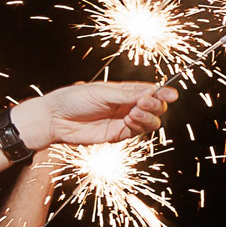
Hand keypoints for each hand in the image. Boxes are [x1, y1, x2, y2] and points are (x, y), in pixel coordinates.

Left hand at [19, 82, 176, 148]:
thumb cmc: (74, 99)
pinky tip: (129, 120)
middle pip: (155, 108)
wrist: (53, 119)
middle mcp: (127, 106)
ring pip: (150, 122)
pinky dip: (137, 127)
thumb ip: (128, 95)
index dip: (163, 93)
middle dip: (155, 106)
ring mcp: (123, 121)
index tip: (171, 95)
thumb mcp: (103, 92)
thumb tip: (153, 93)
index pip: (151, 92)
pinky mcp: (117, 135)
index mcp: (125, 91)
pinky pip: (136, 132)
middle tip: (145, 104)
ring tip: (134, 113)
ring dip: (148, 118)